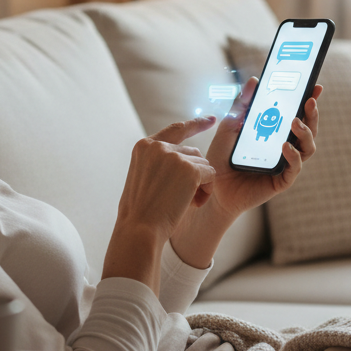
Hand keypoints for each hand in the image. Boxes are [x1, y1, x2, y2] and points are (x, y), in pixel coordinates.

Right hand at [101, 117, 216, 291]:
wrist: (139, 230)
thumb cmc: (141, 212)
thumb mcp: (142, 178)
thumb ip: (158, 163)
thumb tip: (184, 158)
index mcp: (144, 146)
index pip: (175, 129)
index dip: (196, 124)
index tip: (211, 119)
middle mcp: (158, 146)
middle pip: (193, 153)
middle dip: (195, 174)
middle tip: (185, 198)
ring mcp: (173, 156)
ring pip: (203, 164)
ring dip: (201, 184)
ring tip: (186, 203)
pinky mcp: (189, 169)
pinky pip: (211, 175)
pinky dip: (207, 191)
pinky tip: (194, 203)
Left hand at [169, 80, 321, 268]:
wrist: (212, 187)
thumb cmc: (222, 157)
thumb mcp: (229, 126)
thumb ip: (242, 105)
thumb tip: (254, 80)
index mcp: (276, 132)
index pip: (297, 114)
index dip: (308, 100)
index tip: (315, 85)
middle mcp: (286, 147)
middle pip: (309, 129)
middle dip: (312, 114)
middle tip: (310, 100)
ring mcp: (286, 164)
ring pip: (308, 147)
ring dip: (305, 132)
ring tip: (295, 121)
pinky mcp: (281, 180)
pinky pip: (295, 168)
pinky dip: (293, 156)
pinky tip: (285, 146)